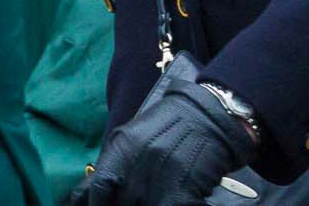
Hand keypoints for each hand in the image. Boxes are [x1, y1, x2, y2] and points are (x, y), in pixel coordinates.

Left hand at [75, 80, 255, 204]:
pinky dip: (173, 205)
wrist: (217, 111)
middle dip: (124, 203)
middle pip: (119, 201)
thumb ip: (115, 161)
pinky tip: (180, 198)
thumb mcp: (137, 135)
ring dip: (148, 203)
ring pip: (143, 205)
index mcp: (123, 146)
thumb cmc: (175, 123)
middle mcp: (140, 159)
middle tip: (134, 199)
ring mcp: (162, 172)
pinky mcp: (183, 185)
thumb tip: (91, 195)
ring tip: (156, 196)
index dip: (95, 204)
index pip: (97, 188)